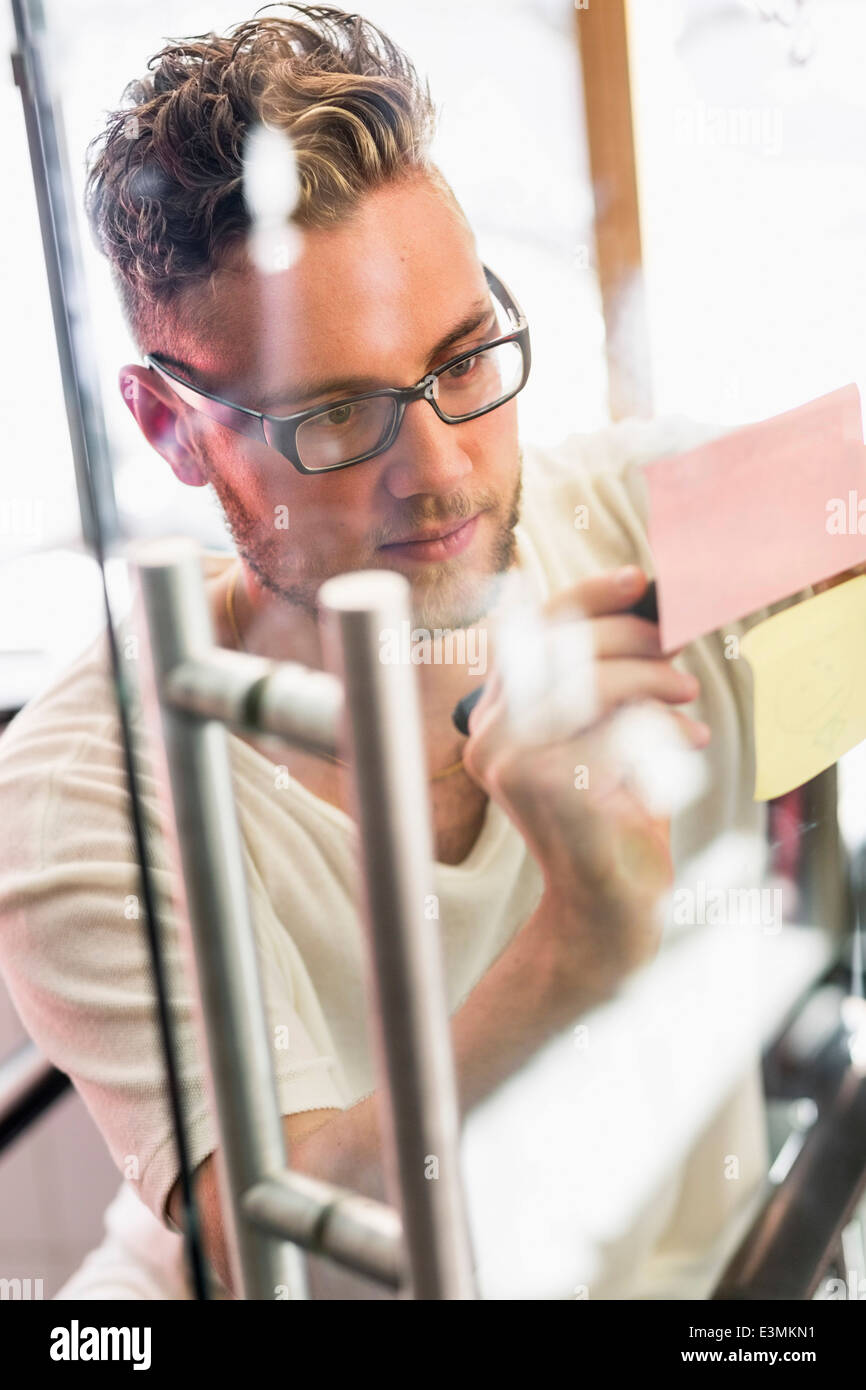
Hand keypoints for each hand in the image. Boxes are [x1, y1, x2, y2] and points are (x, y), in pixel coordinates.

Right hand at [461, 566, 708, 998]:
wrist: (606, 906)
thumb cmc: (613, 814)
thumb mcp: (605, 734)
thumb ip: (607, 680)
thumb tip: (653, 612)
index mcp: (492, 714)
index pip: (531, 629)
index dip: (587, 595)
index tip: (639, 579)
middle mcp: (487, 735)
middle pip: (561, 645)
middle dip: (633, 637)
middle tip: (680, 651)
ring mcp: (510, 764)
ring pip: (589, 682)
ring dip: (652, 679)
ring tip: (688, 698)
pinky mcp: (547, 790)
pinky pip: (616, 730)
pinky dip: (664, 730)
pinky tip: (687, 744)